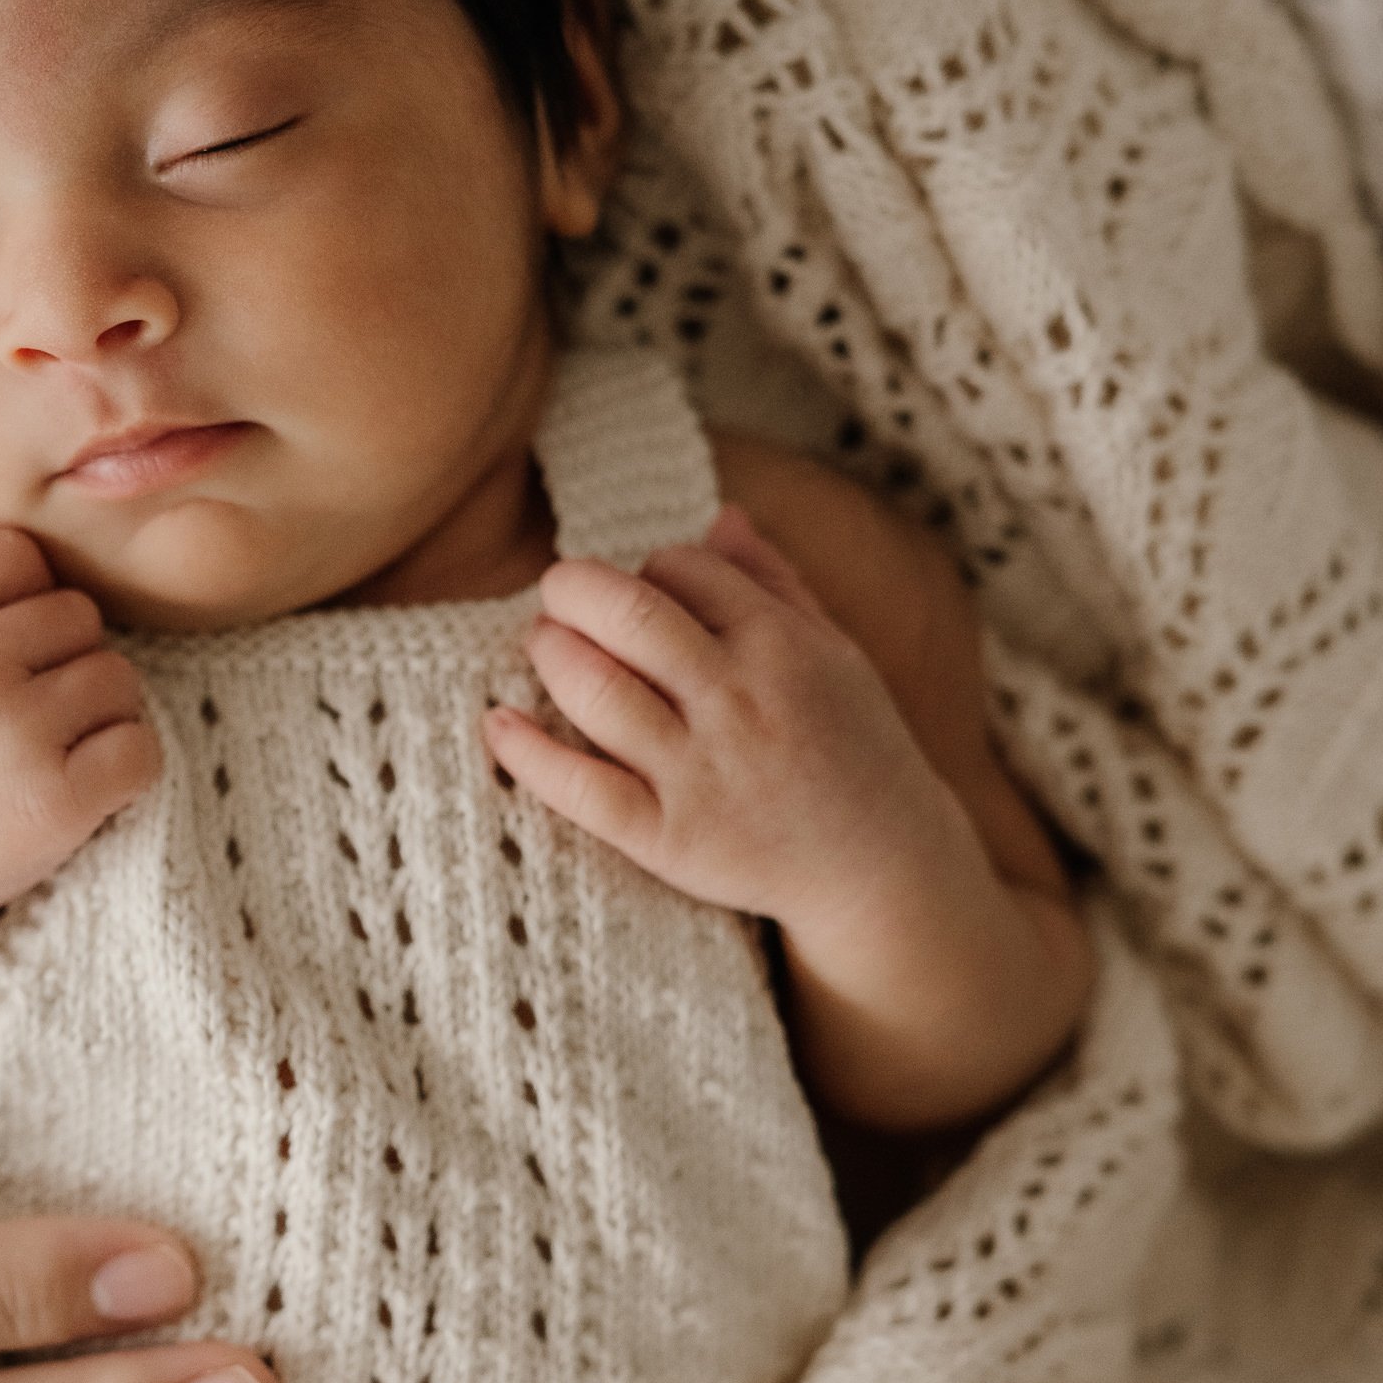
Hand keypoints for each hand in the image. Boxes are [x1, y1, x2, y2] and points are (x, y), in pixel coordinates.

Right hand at [0, 525, 158, 937]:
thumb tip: (64, 552)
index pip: (18, 553)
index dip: (22, 603)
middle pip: (80, 617)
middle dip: (65, 664)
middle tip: (19, 722)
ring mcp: (15, 731)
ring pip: (120, 679)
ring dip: (98, 719)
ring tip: (41, 758)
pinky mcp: (58, 799)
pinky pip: (142, 749)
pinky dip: (125, 773)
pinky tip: (77, 793)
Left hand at [483, 508, 969, 959]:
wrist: (883, 866)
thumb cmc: (852, 747)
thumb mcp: (834, 653)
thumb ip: (774, 583)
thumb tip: (718, 516)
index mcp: (781, 642)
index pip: (681, 568)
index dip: (642, 566)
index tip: (635, 588)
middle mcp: (738, 699)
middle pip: (627, 613)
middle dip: (572, 588)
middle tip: (556, 594)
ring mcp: (701, 772)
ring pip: (596, 689)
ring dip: (549, 652)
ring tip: (542, 644)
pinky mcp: (669, 839)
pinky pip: (581, 788)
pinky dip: (528, 752)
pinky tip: (499, 724)